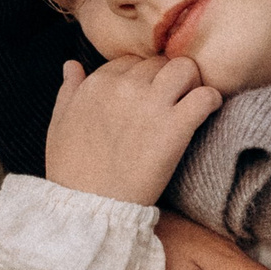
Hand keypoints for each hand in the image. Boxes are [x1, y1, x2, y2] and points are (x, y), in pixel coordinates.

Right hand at [45, 54, 221, 204]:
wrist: (90, 207)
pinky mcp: (175, 127)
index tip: (146, 95)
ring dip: (192, 82)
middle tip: (171, 102)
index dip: (142, 76)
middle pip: (160, 63)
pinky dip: (211, 100)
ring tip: (190, 101)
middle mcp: (124, 86)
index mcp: (97, 83)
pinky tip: (207, 111)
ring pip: (186, 69)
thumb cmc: (71, 171)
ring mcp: (151, 104)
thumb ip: (68, 91)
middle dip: (167, 78)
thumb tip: (71, 64)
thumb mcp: (59, 125)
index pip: (131, 61)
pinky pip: (205, 96)